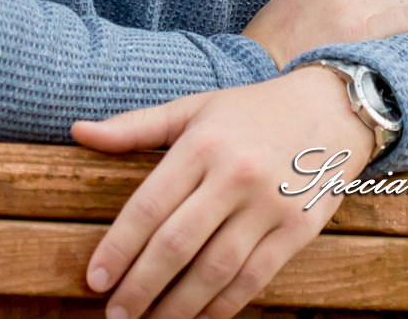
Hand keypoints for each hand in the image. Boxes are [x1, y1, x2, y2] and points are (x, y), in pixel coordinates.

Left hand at [70, 66, 374, 318]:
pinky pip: (252, 280)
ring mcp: (269, 205)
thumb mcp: (193, 108)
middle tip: (115, 316)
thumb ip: (135, 126)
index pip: (149, 205)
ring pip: (213, 270)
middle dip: (140, 288)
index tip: (94, 280)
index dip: (118, 247)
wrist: (329, 109)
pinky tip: (197, 318)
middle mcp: (234, 174)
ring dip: (177, 307)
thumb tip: (78, 132)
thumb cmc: (250, 111)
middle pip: (176, 244)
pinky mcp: (297, 231)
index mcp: (203, 143)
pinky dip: (221, 307)